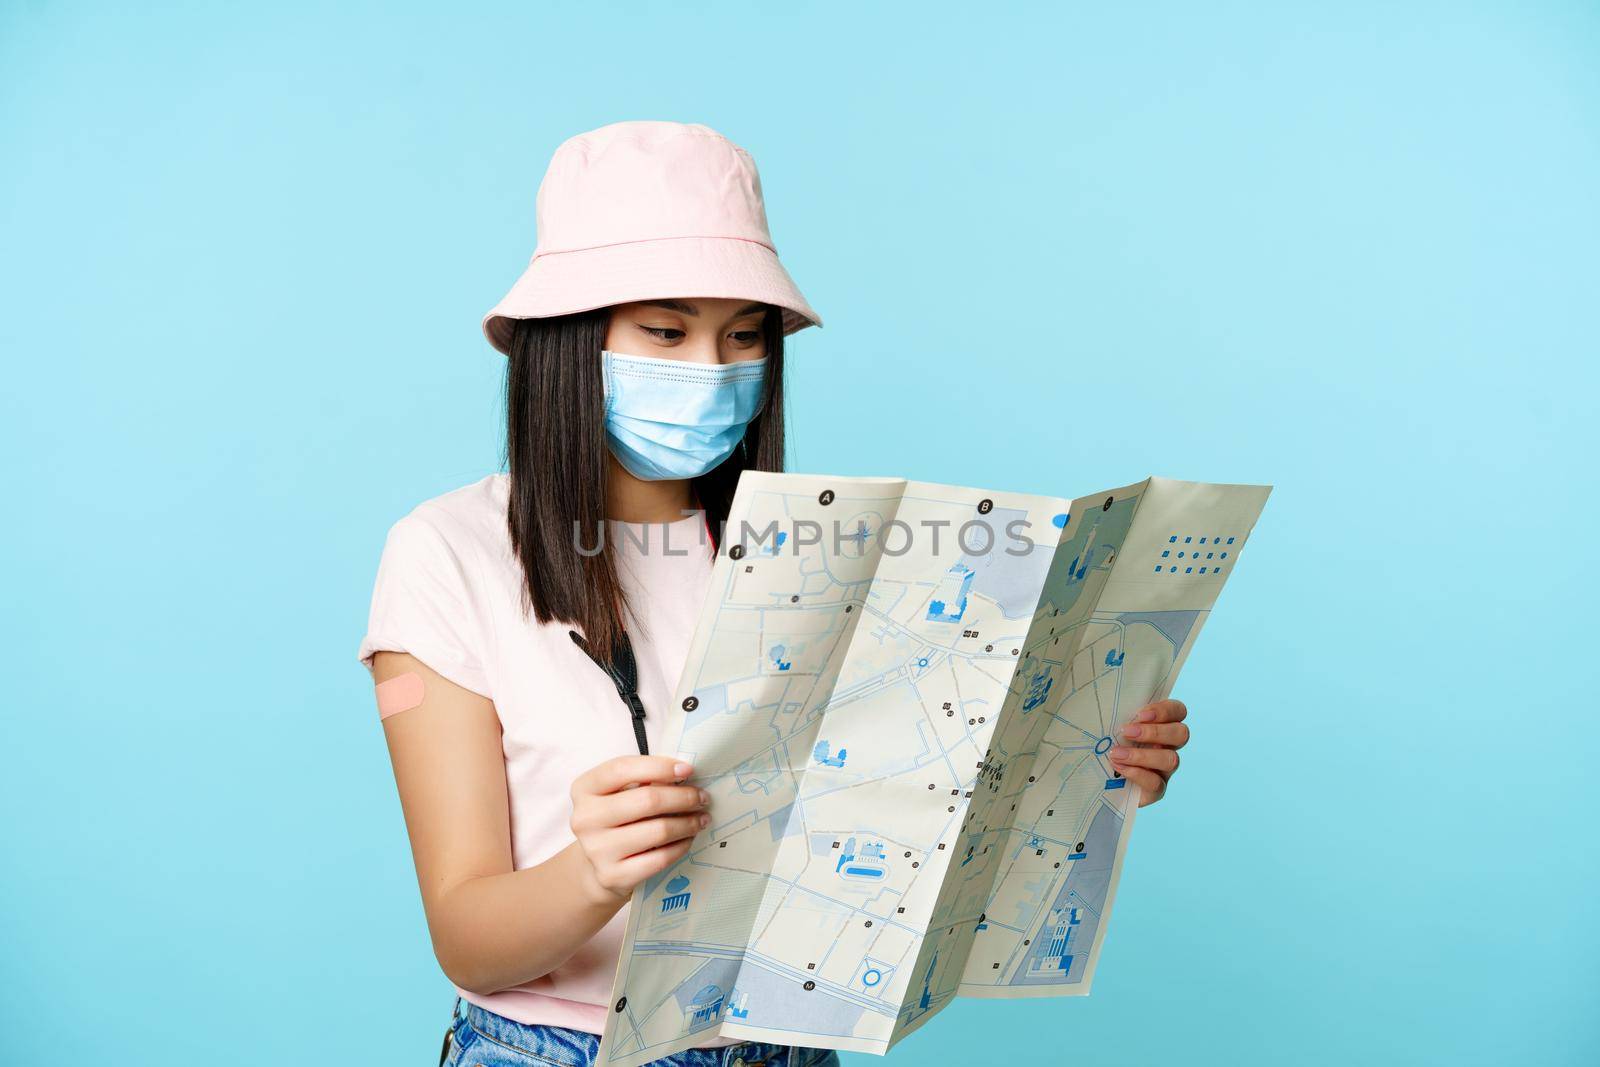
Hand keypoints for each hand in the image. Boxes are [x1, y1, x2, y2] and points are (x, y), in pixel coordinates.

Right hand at [569, 755, 708, 903]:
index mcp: (585, 789)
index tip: (688, 770)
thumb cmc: (617, 819)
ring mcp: (597, 850)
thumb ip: (645, 779)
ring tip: (701, 819)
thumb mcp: (620, 792)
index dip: (659, 767)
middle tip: (702, 798)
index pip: (622, 769)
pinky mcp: (613, 875)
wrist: (598, 864)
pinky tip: (689, 839)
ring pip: (658, 831)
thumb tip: (685, 775)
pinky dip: (681, 846)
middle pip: (647, 800)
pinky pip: (660, 858)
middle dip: (683, 797)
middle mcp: (585, 818)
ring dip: (688, 823)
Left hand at [1109, 698, 1188, 806]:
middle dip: (1154, 731)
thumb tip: (1100, 696)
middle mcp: (1167, 747)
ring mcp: (1164, 770)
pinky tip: (1119, 768)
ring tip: (1116, 753)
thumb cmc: (1102, 748)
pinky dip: (1138, 774)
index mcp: (1159, 726)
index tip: (1140, 714)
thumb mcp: (1106, 727)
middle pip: (1181, 733)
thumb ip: (1114, 715)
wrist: (1094, 785)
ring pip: (1171, 759)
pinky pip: (1156, 783)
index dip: (1164, 710)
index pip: (1177, 711)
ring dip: (1142, 755)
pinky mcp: (1156, 792)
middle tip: (1126, 731)